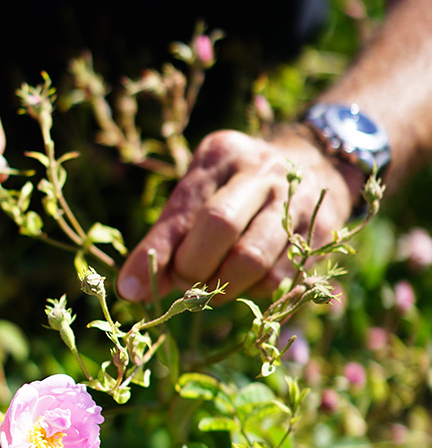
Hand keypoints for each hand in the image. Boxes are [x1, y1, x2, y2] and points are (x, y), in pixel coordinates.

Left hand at [117, 128, 358, 302]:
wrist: (318, 164)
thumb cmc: (236, 187)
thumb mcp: (200, 192)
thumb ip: (170, 235)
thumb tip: (135, 288)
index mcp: (222, 155)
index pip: (183, 209)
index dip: (155, 253)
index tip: (130, 289)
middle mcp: (262, 171)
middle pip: (219, 225)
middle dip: (192, 268)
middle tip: (185, 282)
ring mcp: (295, 200)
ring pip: (251, 260)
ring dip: (221, 288)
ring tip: (211, 288)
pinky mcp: (318, 233)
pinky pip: (277, 279)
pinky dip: (251, 292)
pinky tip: (244, 282)